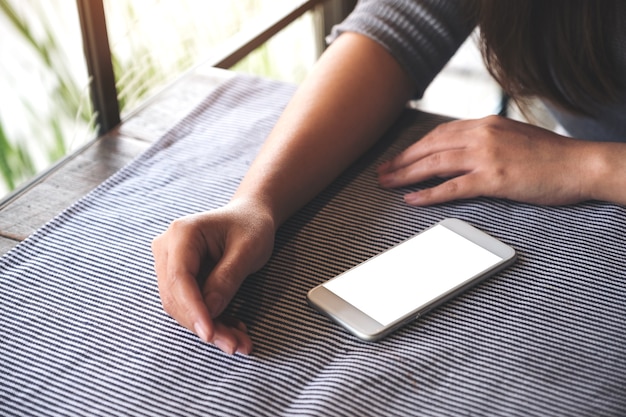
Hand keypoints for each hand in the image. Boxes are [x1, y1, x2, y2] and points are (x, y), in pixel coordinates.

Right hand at [152, 200, 275, 354]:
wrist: (249, 217)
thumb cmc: (251, 226)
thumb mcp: (248, 250)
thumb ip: (228, 278)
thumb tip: (210, 310)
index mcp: (182, 233)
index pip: (179, 278)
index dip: (193, 309)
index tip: (210, 334)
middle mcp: (167, 249)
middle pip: (176, 298)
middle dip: (205, 325)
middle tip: (236, 345)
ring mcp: (169, 265)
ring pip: (181, 308)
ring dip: (211, 328)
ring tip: (240, 342)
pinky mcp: (179, 279)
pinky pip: (190, 307)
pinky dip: (213, 321)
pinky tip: (234, 330)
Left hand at [377, 115, 595, 205]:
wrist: (581, 164)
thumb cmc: (549, 155)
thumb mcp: (512, 137)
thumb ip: (484, 140)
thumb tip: (459, 151)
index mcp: (485, 123)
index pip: (438, 134)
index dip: (414, 147)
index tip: (398, 158)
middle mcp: (482, 135)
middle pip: (430, 147)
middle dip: (402, 160)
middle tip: (381, 172)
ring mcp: (486, 156)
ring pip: (434, 164)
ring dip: (406, 175)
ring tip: (386, 184)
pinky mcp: (493, 178)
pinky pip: (452, 187)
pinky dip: (428, 194)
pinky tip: (411, 199)